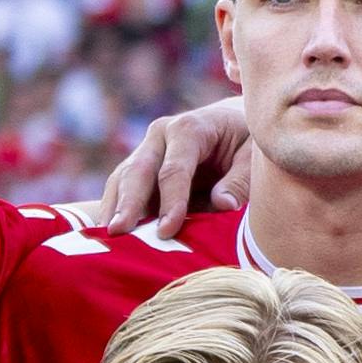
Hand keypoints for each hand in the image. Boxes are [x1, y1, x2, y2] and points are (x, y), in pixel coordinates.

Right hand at [97, 97, 254, 237]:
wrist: (233, 123)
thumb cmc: (247, 140)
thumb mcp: (254, 156)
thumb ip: (240, 180)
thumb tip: (223, 204)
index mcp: (189, 129)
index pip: (174, 170)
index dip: (170, 202)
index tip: (166, 231)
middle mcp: (161, 135)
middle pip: (138, 172)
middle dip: (128, 204)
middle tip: (117, 232)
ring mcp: (147, 150)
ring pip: (122, 179)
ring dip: (114, 209)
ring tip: (107, 239)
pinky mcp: (141, 167)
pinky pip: (122, 189)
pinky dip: (115, 210)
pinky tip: (109, 235)